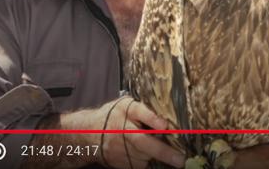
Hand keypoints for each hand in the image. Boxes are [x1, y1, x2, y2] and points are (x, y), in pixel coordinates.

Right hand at [61, 96, 185, 167]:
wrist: (89, 133)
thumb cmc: (115, 115)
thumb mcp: (127, 105)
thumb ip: (145, 109)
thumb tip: (167, 118)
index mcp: (125, 110)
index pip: (138, 111)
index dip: (151, 118)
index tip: (164, 125)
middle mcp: (120, 128)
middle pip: (141, 141)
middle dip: (162, 151)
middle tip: (180, 159)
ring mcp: (118, 148)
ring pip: (142, 156)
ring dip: (156, 156)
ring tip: (169, 154)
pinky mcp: (118, 161)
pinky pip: (138, 164)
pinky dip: (147, 162)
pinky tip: (150, 156)